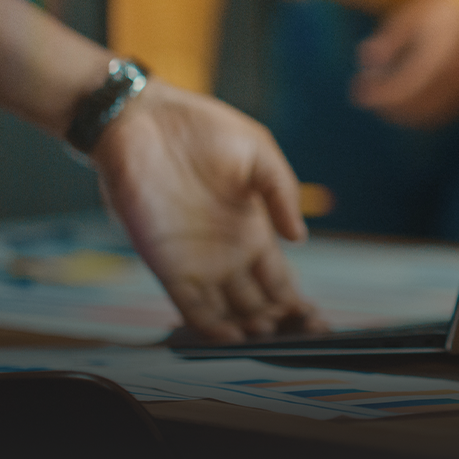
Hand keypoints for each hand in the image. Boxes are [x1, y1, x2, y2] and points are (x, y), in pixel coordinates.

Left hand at [89, 80, 325, 341]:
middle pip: (257, 304)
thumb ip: (281, 192)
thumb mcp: (258, 152)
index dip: (296, 303)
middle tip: (297, 338)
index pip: (279, 280)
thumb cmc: (202, 127)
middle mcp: (227, 253)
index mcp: (253, 229)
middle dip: (277, 326)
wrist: (141, 120)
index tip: (316, 322)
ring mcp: (197, 262)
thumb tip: (300, 238)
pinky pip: (189, 305)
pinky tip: (230, 337)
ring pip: (226, 312)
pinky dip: (209, 326)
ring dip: (246, 330)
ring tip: (266, 338)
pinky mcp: (166, 264)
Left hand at [352, 0, 458, 129]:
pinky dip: (419, 111)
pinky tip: (406, 96)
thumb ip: (390, 37)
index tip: (358, 89)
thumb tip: (366, 57)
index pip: (406, 85)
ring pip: (428, 115)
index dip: (380, 93)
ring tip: (384, 93)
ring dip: (401, 111)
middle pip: (416, 105)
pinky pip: (442, 113)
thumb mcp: (414, 15)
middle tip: (366, 92)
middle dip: (386, 105)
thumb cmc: (445, 10)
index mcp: (443, 50)